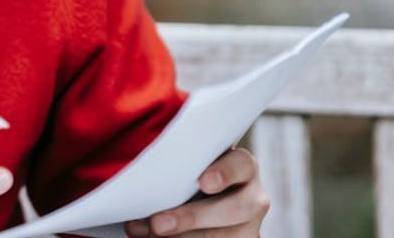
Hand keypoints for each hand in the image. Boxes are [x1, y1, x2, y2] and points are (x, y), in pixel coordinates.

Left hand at [124, 147, 269, 236]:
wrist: (204, 199)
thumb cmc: (189, 172)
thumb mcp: (189, 163)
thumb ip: (179, 164)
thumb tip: (141, 174)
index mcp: (242, 166)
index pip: (241, 163)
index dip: (225, 172)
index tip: (203, 182)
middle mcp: (252, 196)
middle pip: (234, 209)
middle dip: (192, 218)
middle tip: (158, 224)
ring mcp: (250, 225)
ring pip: (224, 237)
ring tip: (144, 233)